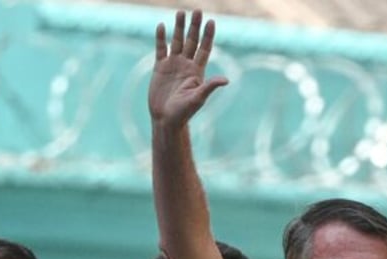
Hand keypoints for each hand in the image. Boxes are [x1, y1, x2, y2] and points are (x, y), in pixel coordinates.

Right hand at [148, 10, 228, 127]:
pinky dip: (161, 38)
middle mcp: (186, 65)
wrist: (166, 119)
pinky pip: (161, 49)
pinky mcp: (160, 67)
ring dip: (179, 28)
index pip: (204, 49)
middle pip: (192, 41)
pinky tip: (162, 26)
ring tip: (181, 12)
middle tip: (197, 10)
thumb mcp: (198, 98)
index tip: (211, 22)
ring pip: (177, 41)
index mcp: (197, 71)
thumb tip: (226, 80)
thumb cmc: (184, 112)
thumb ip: (210, 86)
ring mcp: (173, 65)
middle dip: (194, 26)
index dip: (208, 36)